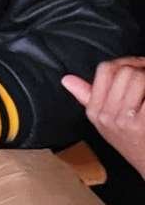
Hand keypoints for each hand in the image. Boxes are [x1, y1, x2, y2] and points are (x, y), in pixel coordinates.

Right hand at [62, 57, 144, 176]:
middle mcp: (107, 116)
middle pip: (124, 71)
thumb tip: (67, 79)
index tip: (136, 67)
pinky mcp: (142, 123)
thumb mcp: (103, 121)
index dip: (124, 63)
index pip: (105, 69)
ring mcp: (125, 120)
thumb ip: (86, 96)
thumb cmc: (130, 142)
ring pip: (138, 77)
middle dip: (141, 68)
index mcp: (95, 111)